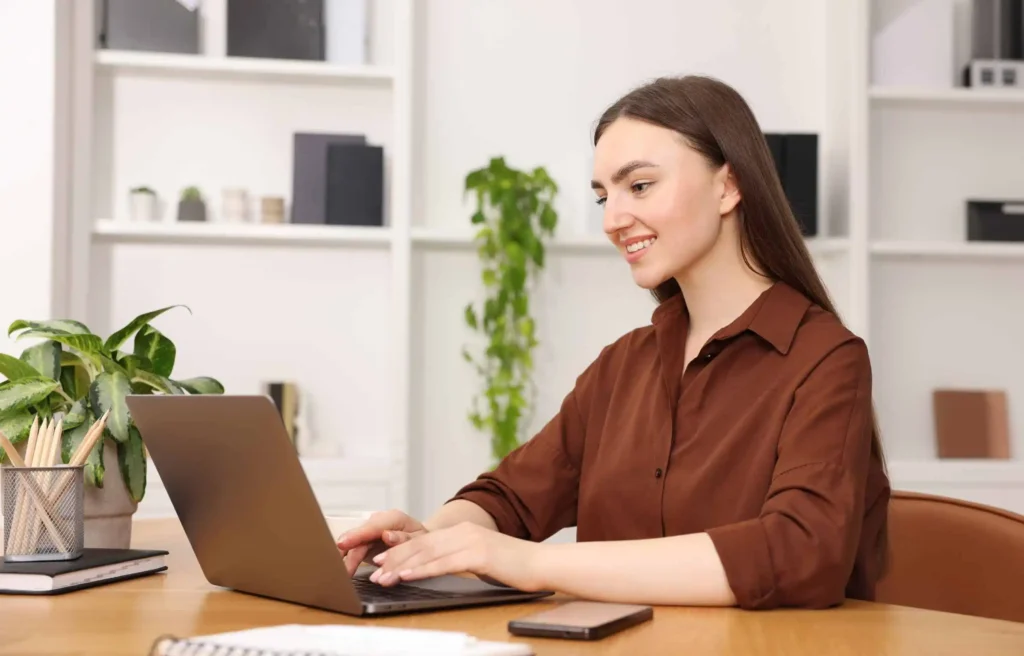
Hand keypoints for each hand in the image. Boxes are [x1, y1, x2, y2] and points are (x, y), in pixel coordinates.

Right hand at [336, 509, 427, 575]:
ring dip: (344, 558)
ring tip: (338, 573)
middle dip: (347, 552)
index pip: (372, 526)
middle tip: (339, 569)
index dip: (357, 535)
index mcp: (393, 518)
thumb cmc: (421, 539)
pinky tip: (339, 569)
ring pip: (353, 543)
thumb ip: (404, 538)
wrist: (419, 539)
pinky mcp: (365, 540)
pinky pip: (352, 549)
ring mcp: (370, 530)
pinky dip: (345, 559)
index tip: (343, 543)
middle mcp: (378, 521)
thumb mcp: (419, 539)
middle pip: (359, 536)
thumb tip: (387, 536)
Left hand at [368, 521, 544, 591]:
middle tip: (374, 569)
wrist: (541, 563)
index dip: (401, 550)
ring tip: (383, 577)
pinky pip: (443, 563)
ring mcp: (470, 541)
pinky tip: (407, 576)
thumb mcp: (482, 560)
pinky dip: (421, 570)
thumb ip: (461, 560)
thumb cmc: (514, 567)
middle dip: (395, 558)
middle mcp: (464, 532)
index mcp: (463, 532)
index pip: (425, 541)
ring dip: (402, 567)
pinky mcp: (478, 554)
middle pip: (421, 545)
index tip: (382, 561)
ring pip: (427, 553)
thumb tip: (442, 569)